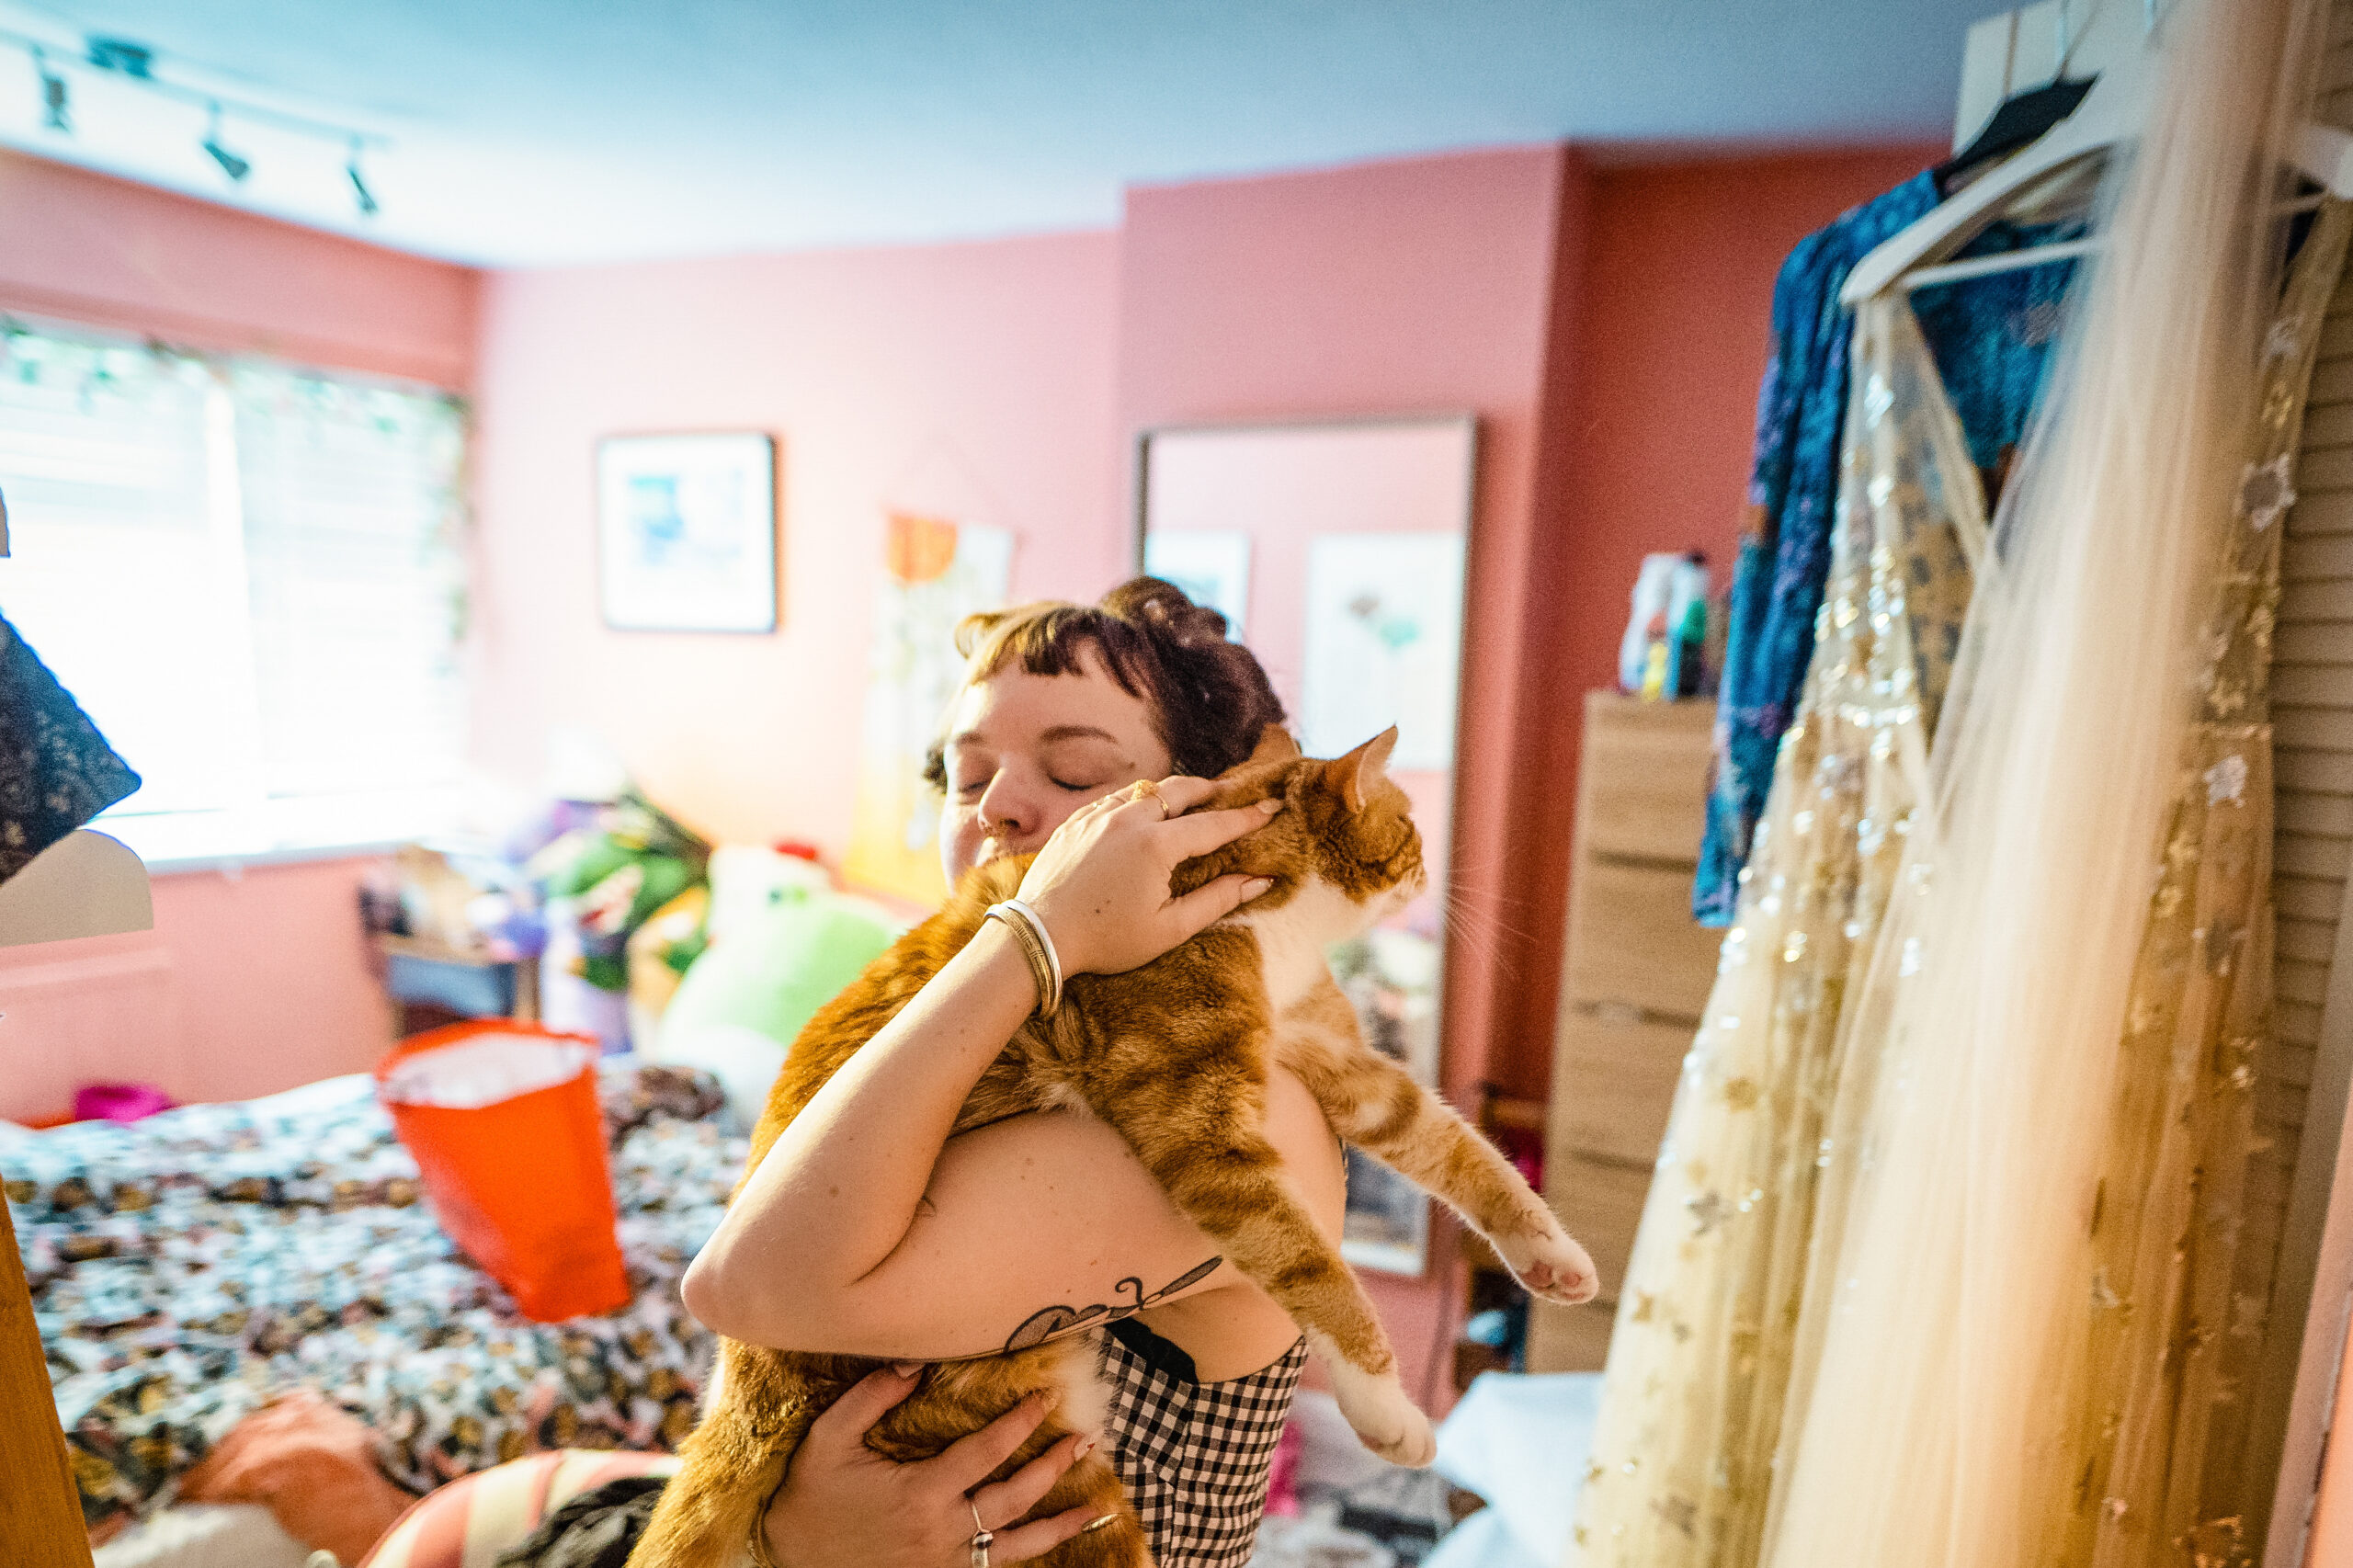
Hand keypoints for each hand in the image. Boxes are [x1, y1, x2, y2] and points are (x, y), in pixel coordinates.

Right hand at [763, 1367, 1107, 1567]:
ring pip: (1016, 1546)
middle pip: (1014, 1499)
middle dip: (1053, 1467)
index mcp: (919, 1493)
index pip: (987, 1452)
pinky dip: (1027, 1556)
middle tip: (1085, 1440)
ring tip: (1095, 1506)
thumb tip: (916, 1362)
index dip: (1021, 1423)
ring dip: (1059, 1524)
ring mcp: (944, 1563)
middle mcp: (941, 1532)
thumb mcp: (830, 1437)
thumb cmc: (811, 1494)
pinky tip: (1051, 1543)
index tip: (1046, 1397)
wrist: (790, 1557)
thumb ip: (872, 1397)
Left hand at [1015, 776, 1279, 975]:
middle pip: (1181, 790)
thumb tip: (1259, 880)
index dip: (1247, 817)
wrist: (1040, 935)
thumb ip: (1217, 900)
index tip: (1271, 807)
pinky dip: (1138, 799)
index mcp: (1157, 845)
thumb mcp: (1169, 928)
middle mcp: (1129, 818)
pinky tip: (1144, 811)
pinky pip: (1115, 798)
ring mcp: (1098, 815)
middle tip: (1231, 794)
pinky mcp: (1075, 820)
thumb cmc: (1107, 939)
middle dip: (1211, 790)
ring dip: (1173, 792)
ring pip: (1146, 789)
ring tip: (1191, 799)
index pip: (1214, 824)